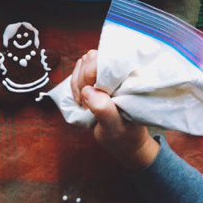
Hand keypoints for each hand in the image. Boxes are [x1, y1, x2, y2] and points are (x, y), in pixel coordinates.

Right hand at [71, 50, 159, 170]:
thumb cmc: (125, 136)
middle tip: (85, 103)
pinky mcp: (96, 79)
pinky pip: (79, 71)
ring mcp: (106, 75)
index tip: (88, 96)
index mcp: (128, 79)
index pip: (107, 59)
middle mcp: (118, 73)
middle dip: (82, 80)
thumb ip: (104, 110)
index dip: (92, 73)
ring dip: (77, 82)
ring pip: (84, 63)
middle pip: (92, 59)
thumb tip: (87, 90)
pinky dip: (74, 84)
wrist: (126, 143)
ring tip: (82, 103)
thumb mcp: (115, 128)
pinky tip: (79, 99)